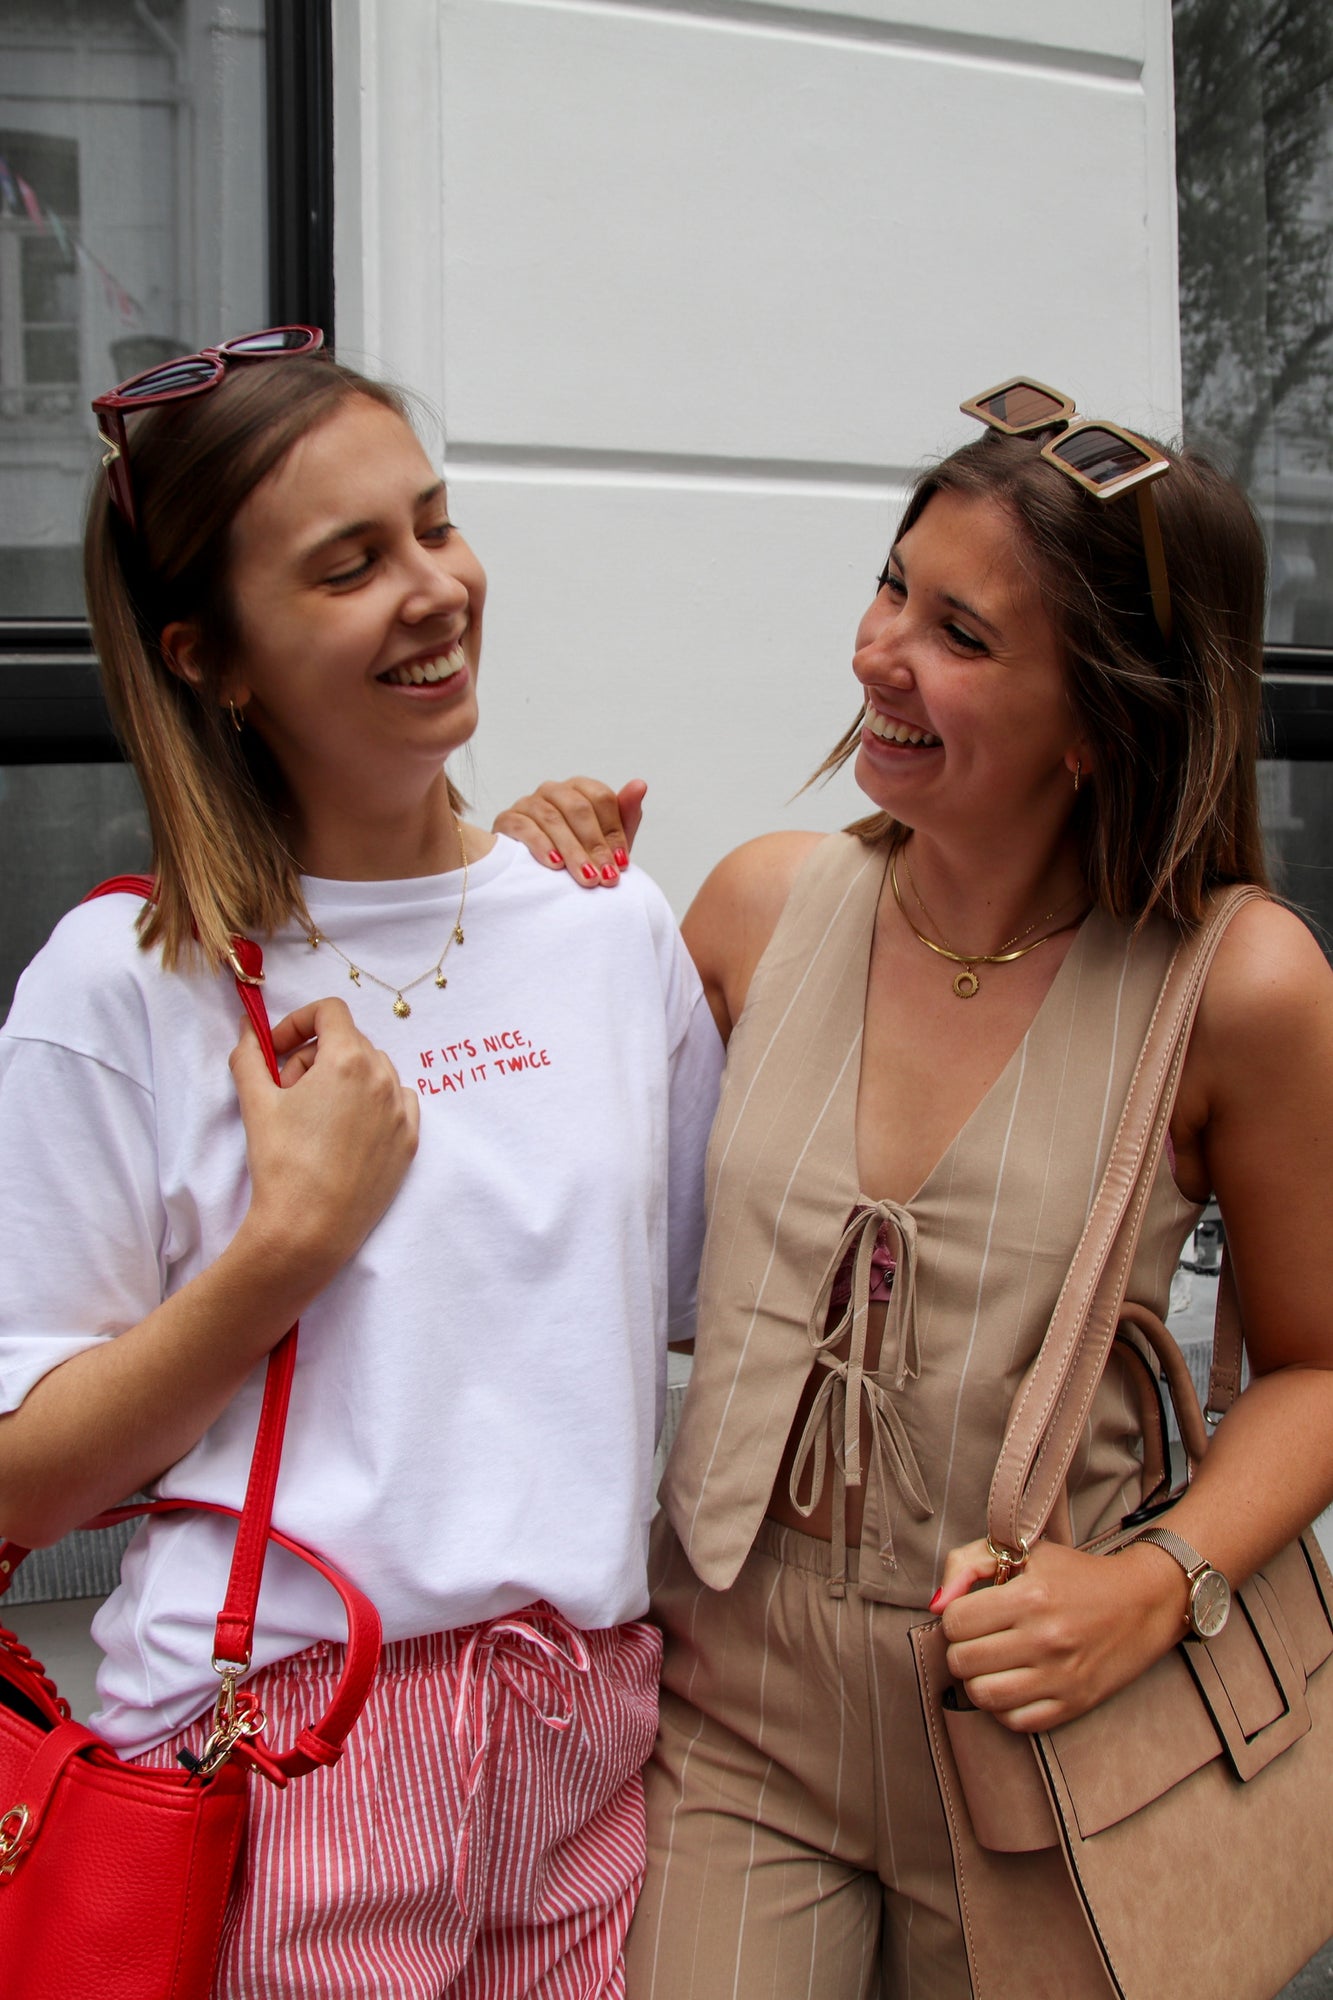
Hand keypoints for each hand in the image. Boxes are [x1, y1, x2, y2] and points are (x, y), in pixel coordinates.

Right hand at [230, 998, 418, 1288]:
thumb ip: (250, 1055)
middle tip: (286, 1091)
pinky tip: (345, 1131)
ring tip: (315, 1116)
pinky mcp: (409, 1141)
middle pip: (348, 1042)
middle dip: (313, 1056)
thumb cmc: (281, 1162)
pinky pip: (396, 1102)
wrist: (308, 1228)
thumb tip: (249, 1031)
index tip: (277, 1050)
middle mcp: (383, 1078)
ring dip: (343, 1079)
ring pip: (374, 1071)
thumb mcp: (256, 1102)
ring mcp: (401, 1111)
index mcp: (348, 1059)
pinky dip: (372, 1104)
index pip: (330, 1011)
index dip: (298, 1022)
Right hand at [493, 777, 645, 885]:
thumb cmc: (580, 854)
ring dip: (573, 851)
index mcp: (580, 789)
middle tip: (606, 877)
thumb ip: (625, 814)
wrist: (544, 877)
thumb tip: (640, 784)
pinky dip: (541, 845)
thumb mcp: (607, 841)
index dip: (613, 831)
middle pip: (577, 808)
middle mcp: (554, 790)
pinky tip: (555, 865)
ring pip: (552, 818)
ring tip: (586, 878)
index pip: (601, 798)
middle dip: (595, 845)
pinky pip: (523, 826)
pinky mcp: (507, 820)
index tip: (622, 863)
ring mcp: (528, 802)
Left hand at [934, 1537, 1188, 1732]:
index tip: (972, 1612)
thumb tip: (936, 1603)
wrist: (1141, 1602)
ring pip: (982, 1696)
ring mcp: (1060, 1677)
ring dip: (978, 1680)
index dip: (955, 1616)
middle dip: (962, 1647)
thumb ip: (969, 1563)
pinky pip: (1015, 1722)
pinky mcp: (1073, 1705)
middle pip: (962, 1661)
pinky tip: (1014, 1684)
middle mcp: (1044, 1639)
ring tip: (992, 1663)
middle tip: (980, 1638)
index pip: (955, 1621)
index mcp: (1030, 1596)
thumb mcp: (1024, 1552)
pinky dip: (1005, 1707)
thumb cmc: (1075, 1574)